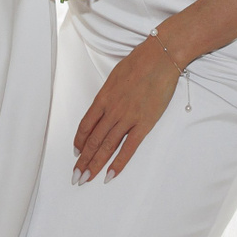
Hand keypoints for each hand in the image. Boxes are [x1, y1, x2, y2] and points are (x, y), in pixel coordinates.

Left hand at [71, 34, 182, 184]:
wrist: (161, 57)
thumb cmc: (140, 62)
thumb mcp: (116, 76)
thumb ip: (109, 94)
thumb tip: (104, 106)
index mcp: (103, 98)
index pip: (86, 125)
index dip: (79, 141)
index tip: (76, 152)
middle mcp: (112, 110)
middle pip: (93, 140)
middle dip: (83, 160)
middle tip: (75, 176)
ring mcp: (127, 118)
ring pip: (107, 147)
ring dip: (95, 165)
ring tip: (86, 179)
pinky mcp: (144, 123)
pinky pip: (129, 147)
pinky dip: (118, 163)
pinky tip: (110, 174)